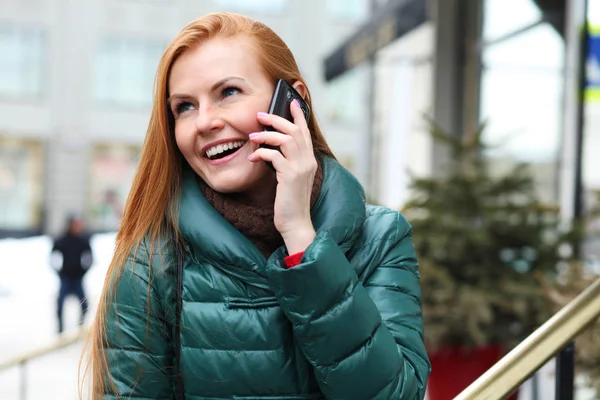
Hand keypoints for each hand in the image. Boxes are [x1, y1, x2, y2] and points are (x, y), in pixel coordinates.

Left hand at [248, 99, 316, 253]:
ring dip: (267, 135)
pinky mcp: (290, 176)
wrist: (296, 223)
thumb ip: (286, 163)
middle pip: (295, 131)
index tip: (292, 102)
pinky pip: (275, 156)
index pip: (305, 132)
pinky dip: (262, 153)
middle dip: (277, 119)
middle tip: (261, 115)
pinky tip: (253, 157)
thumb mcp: (290, 179)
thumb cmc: (290, 202)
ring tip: (253, 136)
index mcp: (309, 161)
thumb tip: (272, 149)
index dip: (298, 116)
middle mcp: (307, 161)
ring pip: (286, 139)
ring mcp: (300, 168)